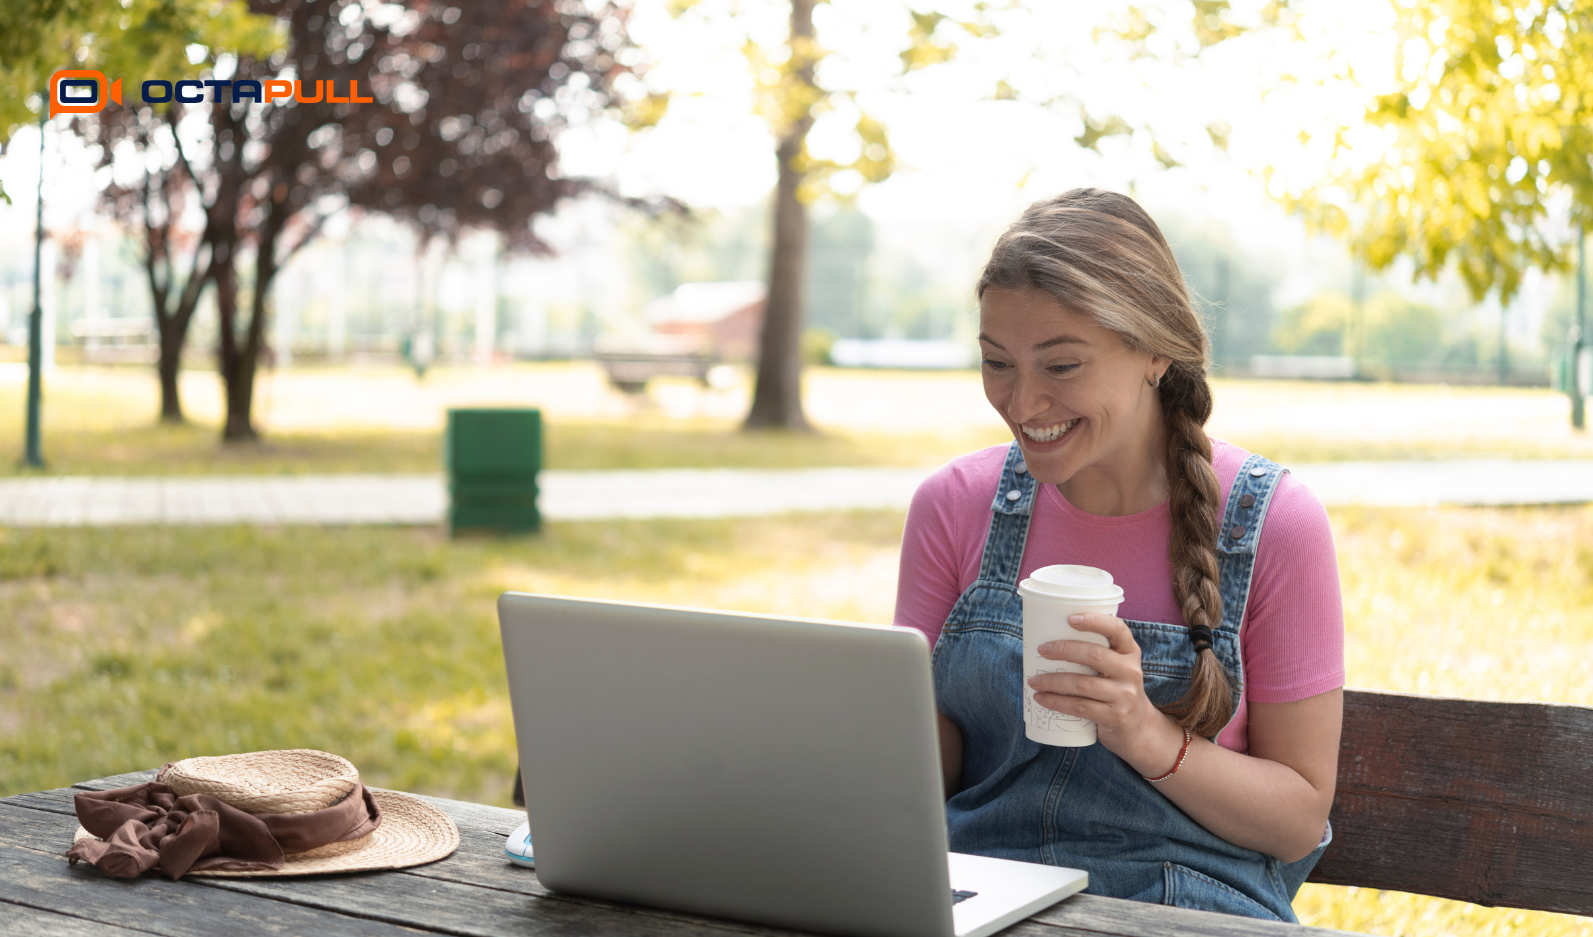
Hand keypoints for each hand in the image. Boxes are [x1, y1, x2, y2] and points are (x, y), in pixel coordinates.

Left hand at [1027, 612, 1184, 773]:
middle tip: (1041, 650)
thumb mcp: (1117, 668)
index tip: (1070, 619)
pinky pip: (1080, 706)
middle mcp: (1131, 671)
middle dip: (1063, 650)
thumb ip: (1097, 654)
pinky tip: (1041, 698)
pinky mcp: (1114, 716)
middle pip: (1094, 655)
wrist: (1138, 728)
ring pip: (1082, 683)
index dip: (1094, 621)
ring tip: (1033, 681)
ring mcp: (1124, 695)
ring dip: (1052, 681)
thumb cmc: (1117, 689)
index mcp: (1130, 653)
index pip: (1117, 629)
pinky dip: (1056, 702)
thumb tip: (1049, 639)